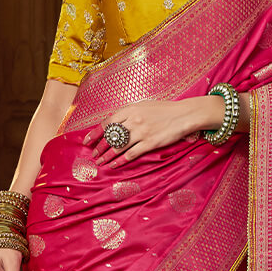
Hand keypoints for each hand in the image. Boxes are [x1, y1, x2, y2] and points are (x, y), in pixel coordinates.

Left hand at [88, 97, 209, 167]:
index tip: (88, 140)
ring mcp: (141, 132)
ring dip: (107, 155)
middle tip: (93, 154)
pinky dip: (120, 160)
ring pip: (118, 146)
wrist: (184, 114)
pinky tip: (114, 165)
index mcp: (130, 109)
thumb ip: (129, 113)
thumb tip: (115, 123)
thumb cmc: (165, 110)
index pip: (107, 122)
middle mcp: (133, 120)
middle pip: (110, 136)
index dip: (95, 133)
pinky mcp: (149, 143)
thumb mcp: (144, 106)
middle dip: (99, 146)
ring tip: (100, 162)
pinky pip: (131, 154)